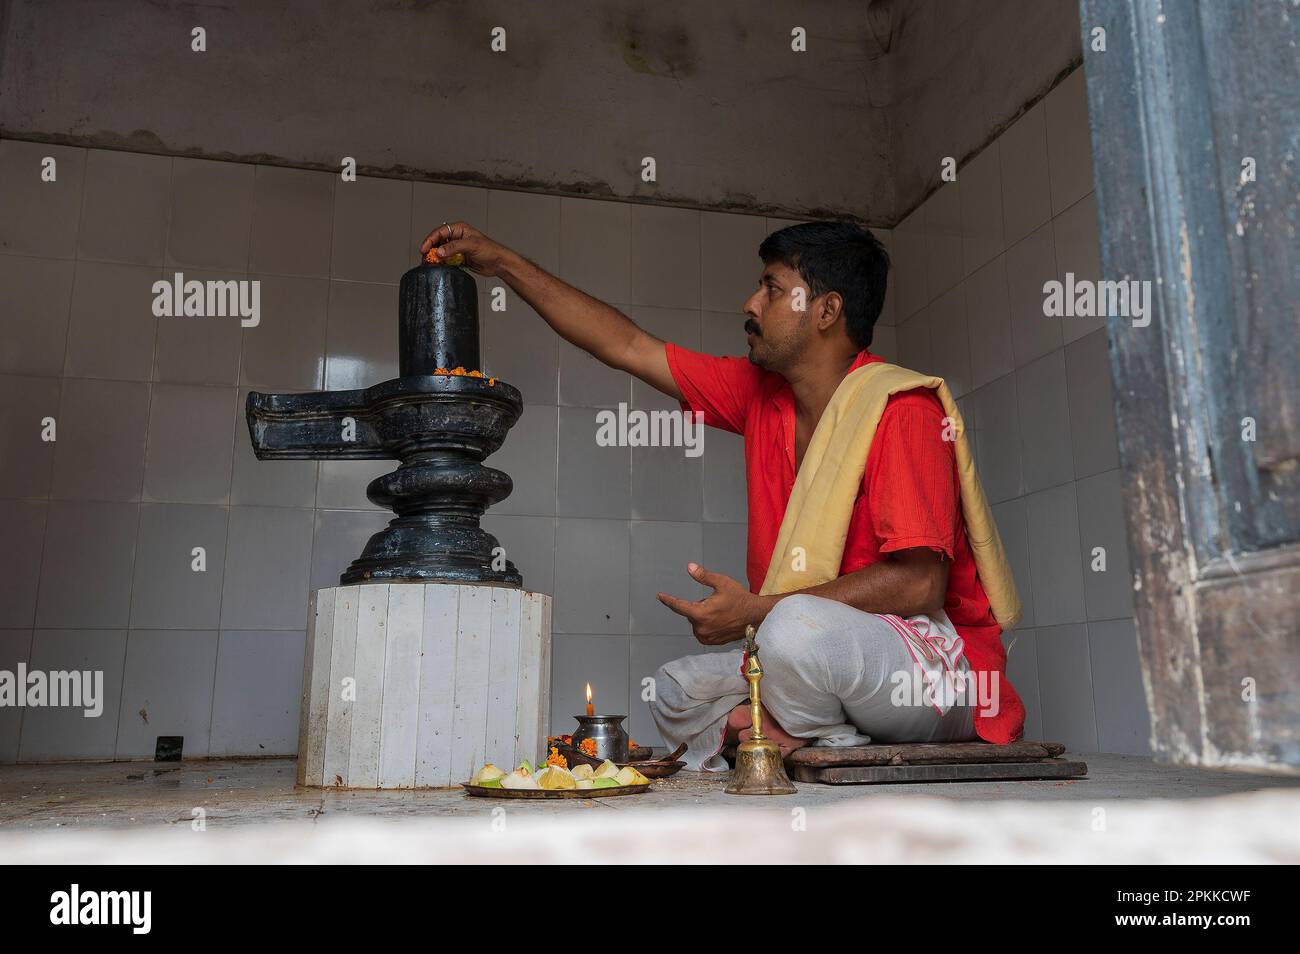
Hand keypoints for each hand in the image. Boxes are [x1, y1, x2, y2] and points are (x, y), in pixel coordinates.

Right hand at [418, 221, 512, 276]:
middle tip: (425, 257)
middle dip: (431, 249)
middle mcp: (457, 238)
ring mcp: (457, 249)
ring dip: (435, 257)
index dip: (430, 240)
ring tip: (430, 263)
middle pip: (438, 242)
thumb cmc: (490, 250)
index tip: (424, 248)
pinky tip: (438, 267)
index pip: (440, 232)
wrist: (498, 263)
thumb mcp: (471, 245)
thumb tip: (440, 251)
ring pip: (441, 252)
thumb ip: (454, 247)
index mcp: (460, 229)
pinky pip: (446, 260)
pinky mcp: (459, 259)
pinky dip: (441, 264)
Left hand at [656, 563, 774, 645]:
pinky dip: (706, 624)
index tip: (660, 596)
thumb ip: (704, 576)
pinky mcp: (712, 641)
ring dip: (702, 616)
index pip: (678, 606)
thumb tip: (689, 567)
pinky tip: (720, 620)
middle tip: (715, 602)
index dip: (668, 600)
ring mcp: (707, 637)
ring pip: (696, 622)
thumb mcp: (722, 583)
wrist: (756, 617)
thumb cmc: (740, 599)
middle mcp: (701, 628)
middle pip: (690, 613)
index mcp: (701, 614)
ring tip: (719, 612)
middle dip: (698, 606)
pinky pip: (702, 631)